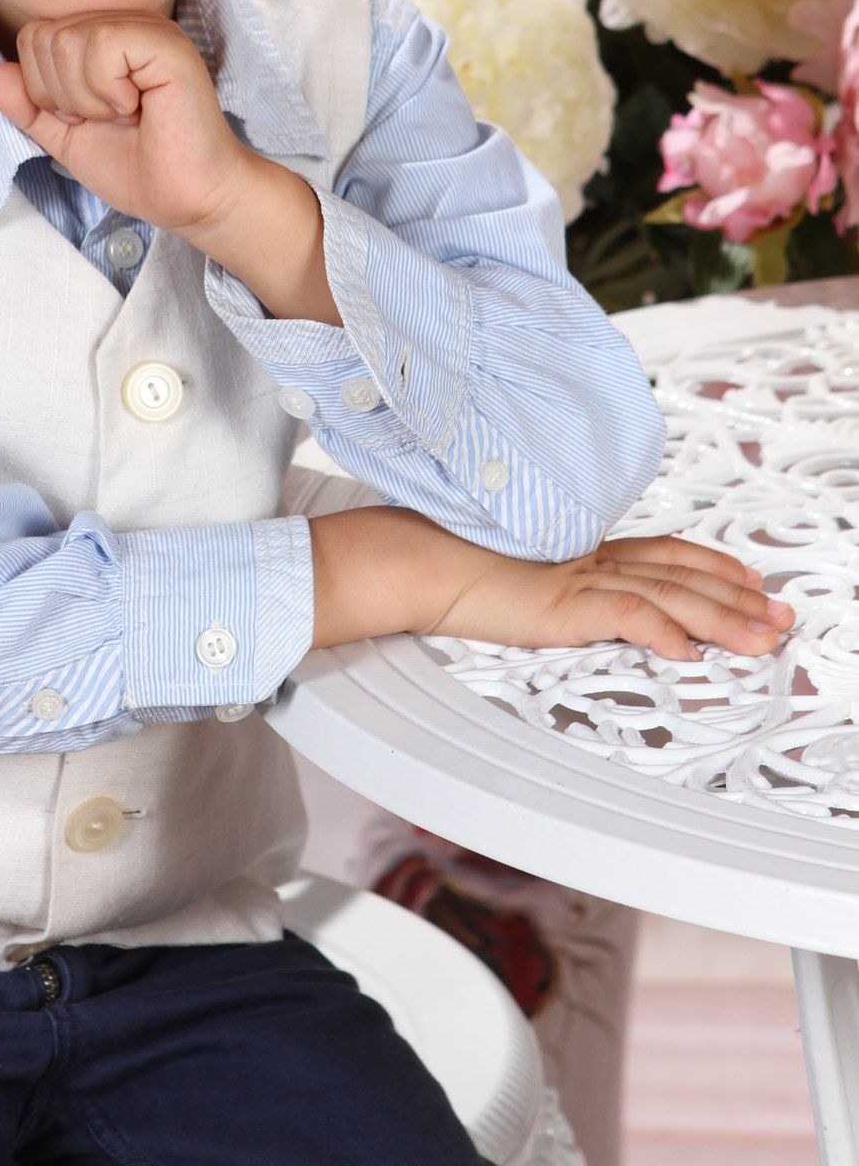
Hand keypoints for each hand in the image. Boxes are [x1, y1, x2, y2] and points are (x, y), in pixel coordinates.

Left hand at [0, 10, 251, 234]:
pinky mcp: (165, 43)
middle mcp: (126, 22)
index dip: (45, 90)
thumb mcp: (67, 138)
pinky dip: (105, 91)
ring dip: (86, 97)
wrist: (188, 199)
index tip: (90, 118)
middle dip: (61, 95)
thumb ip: (29, 107)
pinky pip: (100, 44)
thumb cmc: (141, 168)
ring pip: (67, 40)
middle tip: (109, 118)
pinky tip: (138, 107)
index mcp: (104, 37)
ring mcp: (147, 28)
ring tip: (125, 114)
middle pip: (43, 37)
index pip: (33, 38)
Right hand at [425, 529, 794, 659]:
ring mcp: (579, 575)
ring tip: (760, 639)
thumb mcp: (521, 577)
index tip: (750, 578)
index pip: (666, 551)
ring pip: (669, 594)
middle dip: (739, 598)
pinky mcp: (562, 599)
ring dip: (722, 619)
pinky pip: (625, 613)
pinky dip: (662, 630)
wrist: (419, 560)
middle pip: (683, 574)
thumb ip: (557, 588)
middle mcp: (591, 556)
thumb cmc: (453, 566)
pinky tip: (689, 650)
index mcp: (584, 549)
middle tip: (780, 616)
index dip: (714, 564)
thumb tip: (572, 607)